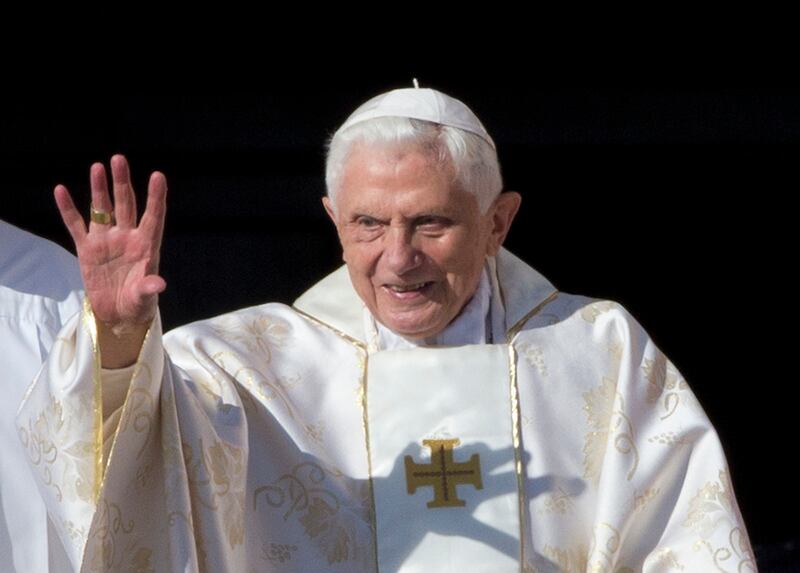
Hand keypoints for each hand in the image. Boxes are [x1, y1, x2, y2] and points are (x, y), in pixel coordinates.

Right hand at [55, 154, 166, 366]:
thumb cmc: (138, 305)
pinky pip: (76, 225)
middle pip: (126, 205)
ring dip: (99, 189)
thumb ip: (149, 288)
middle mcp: (127, 238)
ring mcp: (106, 241)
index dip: (156, 197)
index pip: (153, 217)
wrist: (118, 316)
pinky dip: (68, 209)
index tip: (158, 176)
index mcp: (147, 246)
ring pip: (102, 209)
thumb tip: (159, 283)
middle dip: (122, 183)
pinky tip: (61, 190)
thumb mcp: (145, 299)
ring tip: (97, 167)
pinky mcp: (87, 249)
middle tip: (118, 159)